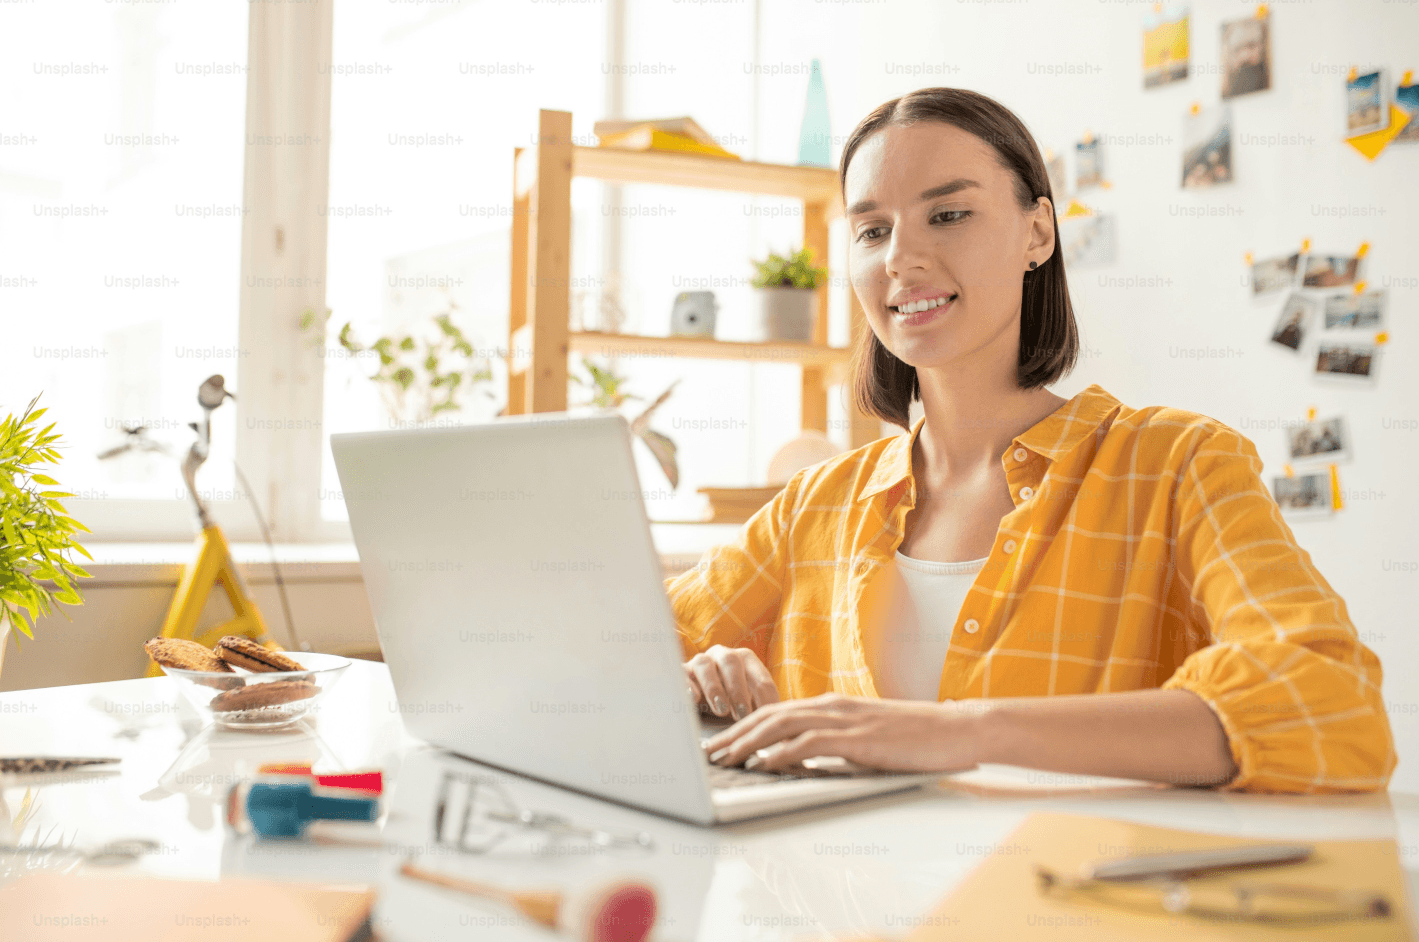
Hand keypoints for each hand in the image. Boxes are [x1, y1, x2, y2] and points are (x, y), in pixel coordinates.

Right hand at [684, 644, 778, 720]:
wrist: (697, 705)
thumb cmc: (730, 708)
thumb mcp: (746, 710)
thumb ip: (761, 716)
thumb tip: (782, 738)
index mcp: (746, 661)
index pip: (761, 677)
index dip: (766, 698)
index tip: (767, 719)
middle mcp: (722, 656)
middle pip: (732, 662)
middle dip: (739, 689)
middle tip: (743, 714)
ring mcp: (699, 662)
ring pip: (705, 665)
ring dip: (715, 687)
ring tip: (721, 710)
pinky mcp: (679, 673)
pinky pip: (681, 674)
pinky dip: (688, 685)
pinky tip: (694, 699)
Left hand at [702, 692, 983, 773]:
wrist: (957, 730)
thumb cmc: (916, 738)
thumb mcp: (866, 739)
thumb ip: (835, 745)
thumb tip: (803, 762)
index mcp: (832, 705)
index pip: (774, 712)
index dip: (743, 726)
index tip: (721, 742)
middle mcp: (832, 706)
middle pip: (768, 715)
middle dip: (734, 734)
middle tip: (709, 752)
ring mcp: (844, 719)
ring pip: (781, 725)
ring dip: (748, 743)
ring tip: (724, 758)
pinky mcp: (858, 737)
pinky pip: (810, 743)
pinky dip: (782, 753)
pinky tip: (763, 764)